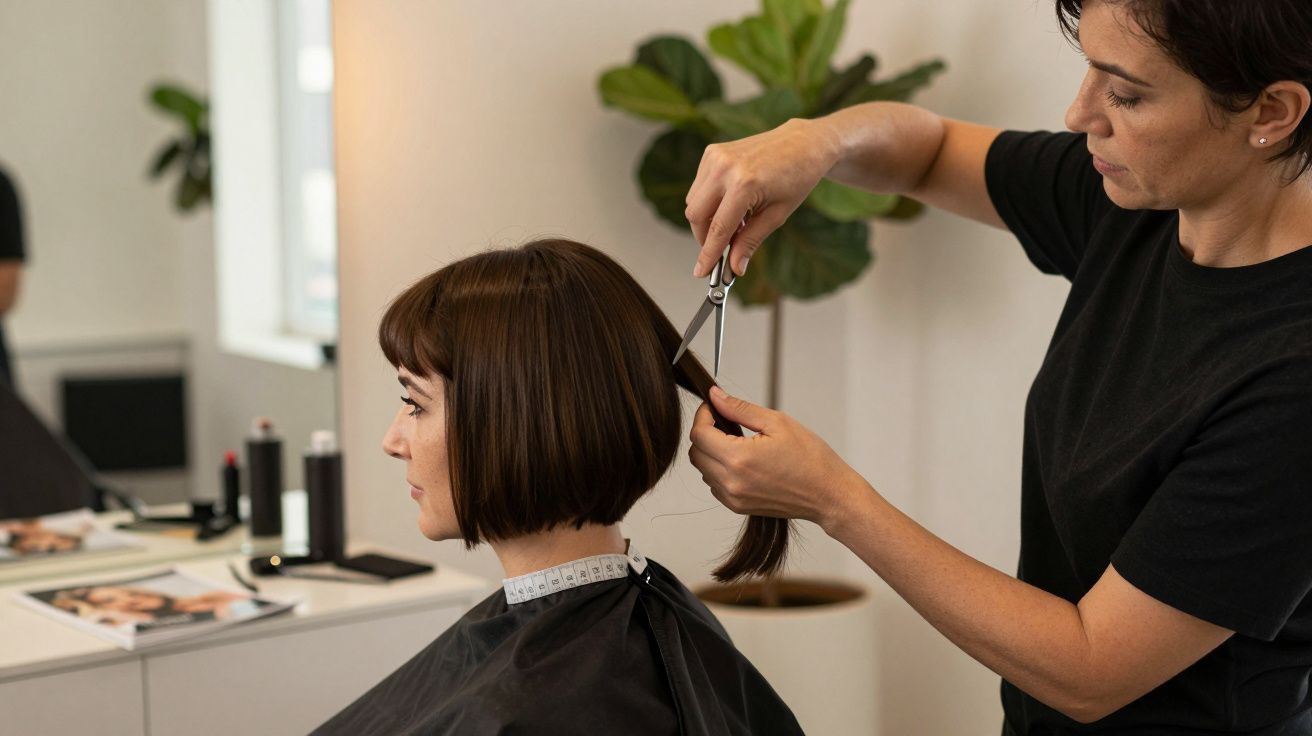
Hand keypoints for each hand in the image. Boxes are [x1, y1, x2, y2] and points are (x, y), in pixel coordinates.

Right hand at [686, 117, 839, 277]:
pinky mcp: (712, 152)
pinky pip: (698, 187)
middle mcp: (724, 167)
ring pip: (693, 202)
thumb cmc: (796, 178)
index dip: (708, 254)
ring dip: (708, 219)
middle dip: (705, 236)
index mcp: (744, 184)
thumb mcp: (777, 215)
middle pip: (695, 215)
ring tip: (738, 220)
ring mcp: (716, 157)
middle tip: (723, 247)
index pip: (718, 228)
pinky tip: (733, 202)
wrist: (803, 144)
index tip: (701, 272)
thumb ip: (751, 241)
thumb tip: (734, 267)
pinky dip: (710, 201)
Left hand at [688, 386, 864, 532]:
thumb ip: (739, 408)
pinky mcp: (737, 507)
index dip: (702, 415)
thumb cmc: (811, 459)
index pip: (699, 434)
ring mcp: (733, 498)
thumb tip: (715, 396)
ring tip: (738, 442)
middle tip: (725, 422)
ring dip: (711, 452)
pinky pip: (714, 484)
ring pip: (703, 469)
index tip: (712, 407)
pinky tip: (742, 461)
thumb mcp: (777, 422)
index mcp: (739, 458)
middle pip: (696, 452)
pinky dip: (720, 470)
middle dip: (705, 433)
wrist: (828, 494)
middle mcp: (731, 482)